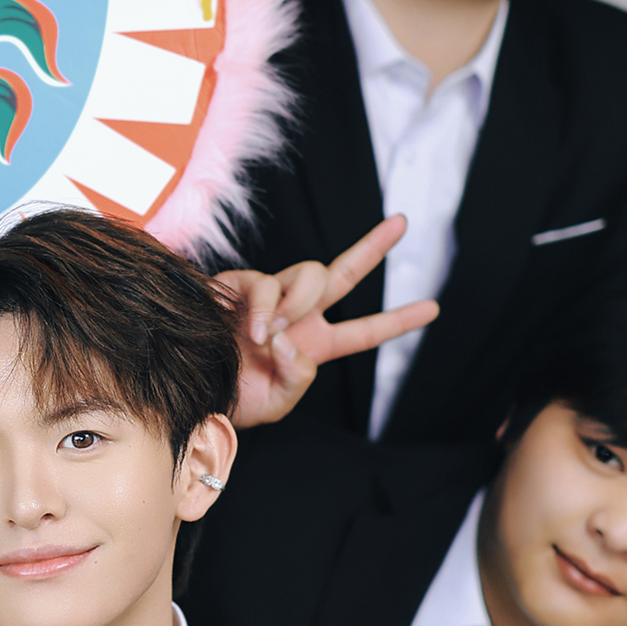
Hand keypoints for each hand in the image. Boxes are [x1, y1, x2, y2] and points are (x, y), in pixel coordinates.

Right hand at [216, 215, 439, 426]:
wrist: (194, 393)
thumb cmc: (234, 401)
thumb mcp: (278, 403)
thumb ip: (299, 376)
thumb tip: (290, 338)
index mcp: (314, 345)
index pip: (364, 332)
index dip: (398, 321)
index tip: (433, 308)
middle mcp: (297, 316)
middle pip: (342, 274)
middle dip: (372, 247)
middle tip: (402, 222)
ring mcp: (270, 299)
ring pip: (310, 274)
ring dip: (298, 302)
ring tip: (270, 335)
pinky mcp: (238, 287)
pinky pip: (266, 284)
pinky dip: (265, 309)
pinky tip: (253, 332)